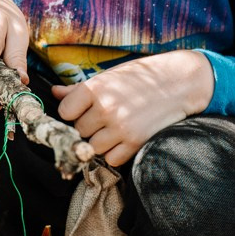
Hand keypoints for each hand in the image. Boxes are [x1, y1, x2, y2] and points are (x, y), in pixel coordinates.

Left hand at [52, 50, 214, 165]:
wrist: (180, 82)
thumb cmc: (141, 77)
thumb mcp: (109, 76)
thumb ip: (79, 89)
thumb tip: (54, 92)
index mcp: (95, 88)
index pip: (64, 112)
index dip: (72, 113)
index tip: (83, 110)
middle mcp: (106, 108)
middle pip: (79, 130)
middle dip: (88, 127)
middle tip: (103, 118)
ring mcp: (120, 127)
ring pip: (93, 146)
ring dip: (100, 141)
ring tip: (114, 128)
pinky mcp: (135, 142)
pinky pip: (111, 159)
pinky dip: (115, 153)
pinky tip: (123, 139)